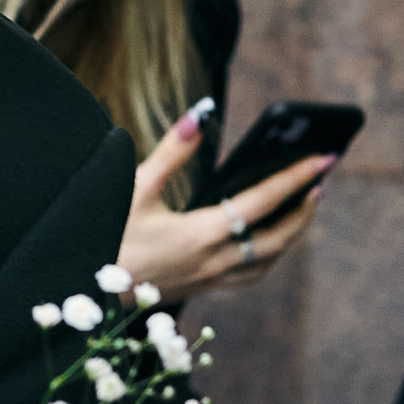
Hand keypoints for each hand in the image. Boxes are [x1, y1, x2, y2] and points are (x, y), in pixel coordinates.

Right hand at [121, 109, 333, 302]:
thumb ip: (172, 150)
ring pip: (266, 263)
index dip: (296, 179)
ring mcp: (206, 280)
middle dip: (303, 211)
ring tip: (300, 209)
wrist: (79, 286)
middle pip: (277, 239)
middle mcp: (211, 261)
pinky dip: (266, 256)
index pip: (262, 202)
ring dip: (289, 236)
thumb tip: (200, 114)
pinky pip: (248, 276)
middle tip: (319, 183)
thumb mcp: (135, 186)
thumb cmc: (104, 231)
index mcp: (200, 234)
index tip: (324, 159)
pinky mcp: (198, 289)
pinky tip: (264, 240)